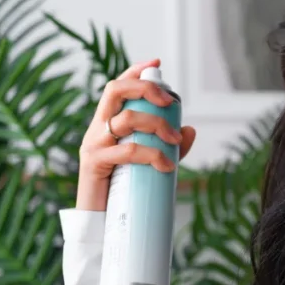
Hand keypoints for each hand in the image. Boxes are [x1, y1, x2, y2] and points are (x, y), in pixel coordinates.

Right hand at [75, 58, 196, 210]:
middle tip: (170, 103)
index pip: (117, 87)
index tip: (157, 63)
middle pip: (115, 90)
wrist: (102, 222)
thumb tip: (191, 129)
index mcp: (108, 122)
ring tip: (174, 140)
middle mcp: (97, 127)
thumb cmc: (126, 188)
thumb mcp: (152, 162)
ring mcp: (93, 143)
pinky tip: (166, 163)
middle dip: (146, 89)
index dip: (135, 71)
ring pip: (126, 119)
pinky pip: (127, 150)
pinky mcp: (93, 162)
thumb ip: (171, 146)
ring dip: (157, 125)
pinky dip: (152, 154)